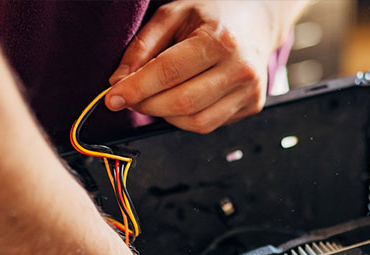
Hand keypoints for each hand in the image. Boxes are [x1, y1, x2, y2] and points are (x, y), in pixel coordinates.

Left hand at [105, 1, 290, 132]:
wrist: (256, 20)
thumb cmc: (214, 14)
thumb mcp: (173, 14)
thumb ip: (143, 46)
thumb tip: (119, 81)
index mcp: (220, 40)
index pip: (169, 73)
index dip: (137, 89)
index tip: (113, 98)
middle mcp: (240, 68)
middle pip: (182, 102)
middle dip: (147, 105)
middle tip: (129, 99)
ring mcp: (249, 90)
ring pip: (196, 121)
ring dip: (165, 116)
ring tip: (154, 99)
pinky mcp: (252, 106)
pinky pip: (209, 124)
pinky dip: (185, 119)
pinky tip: (179, 101)